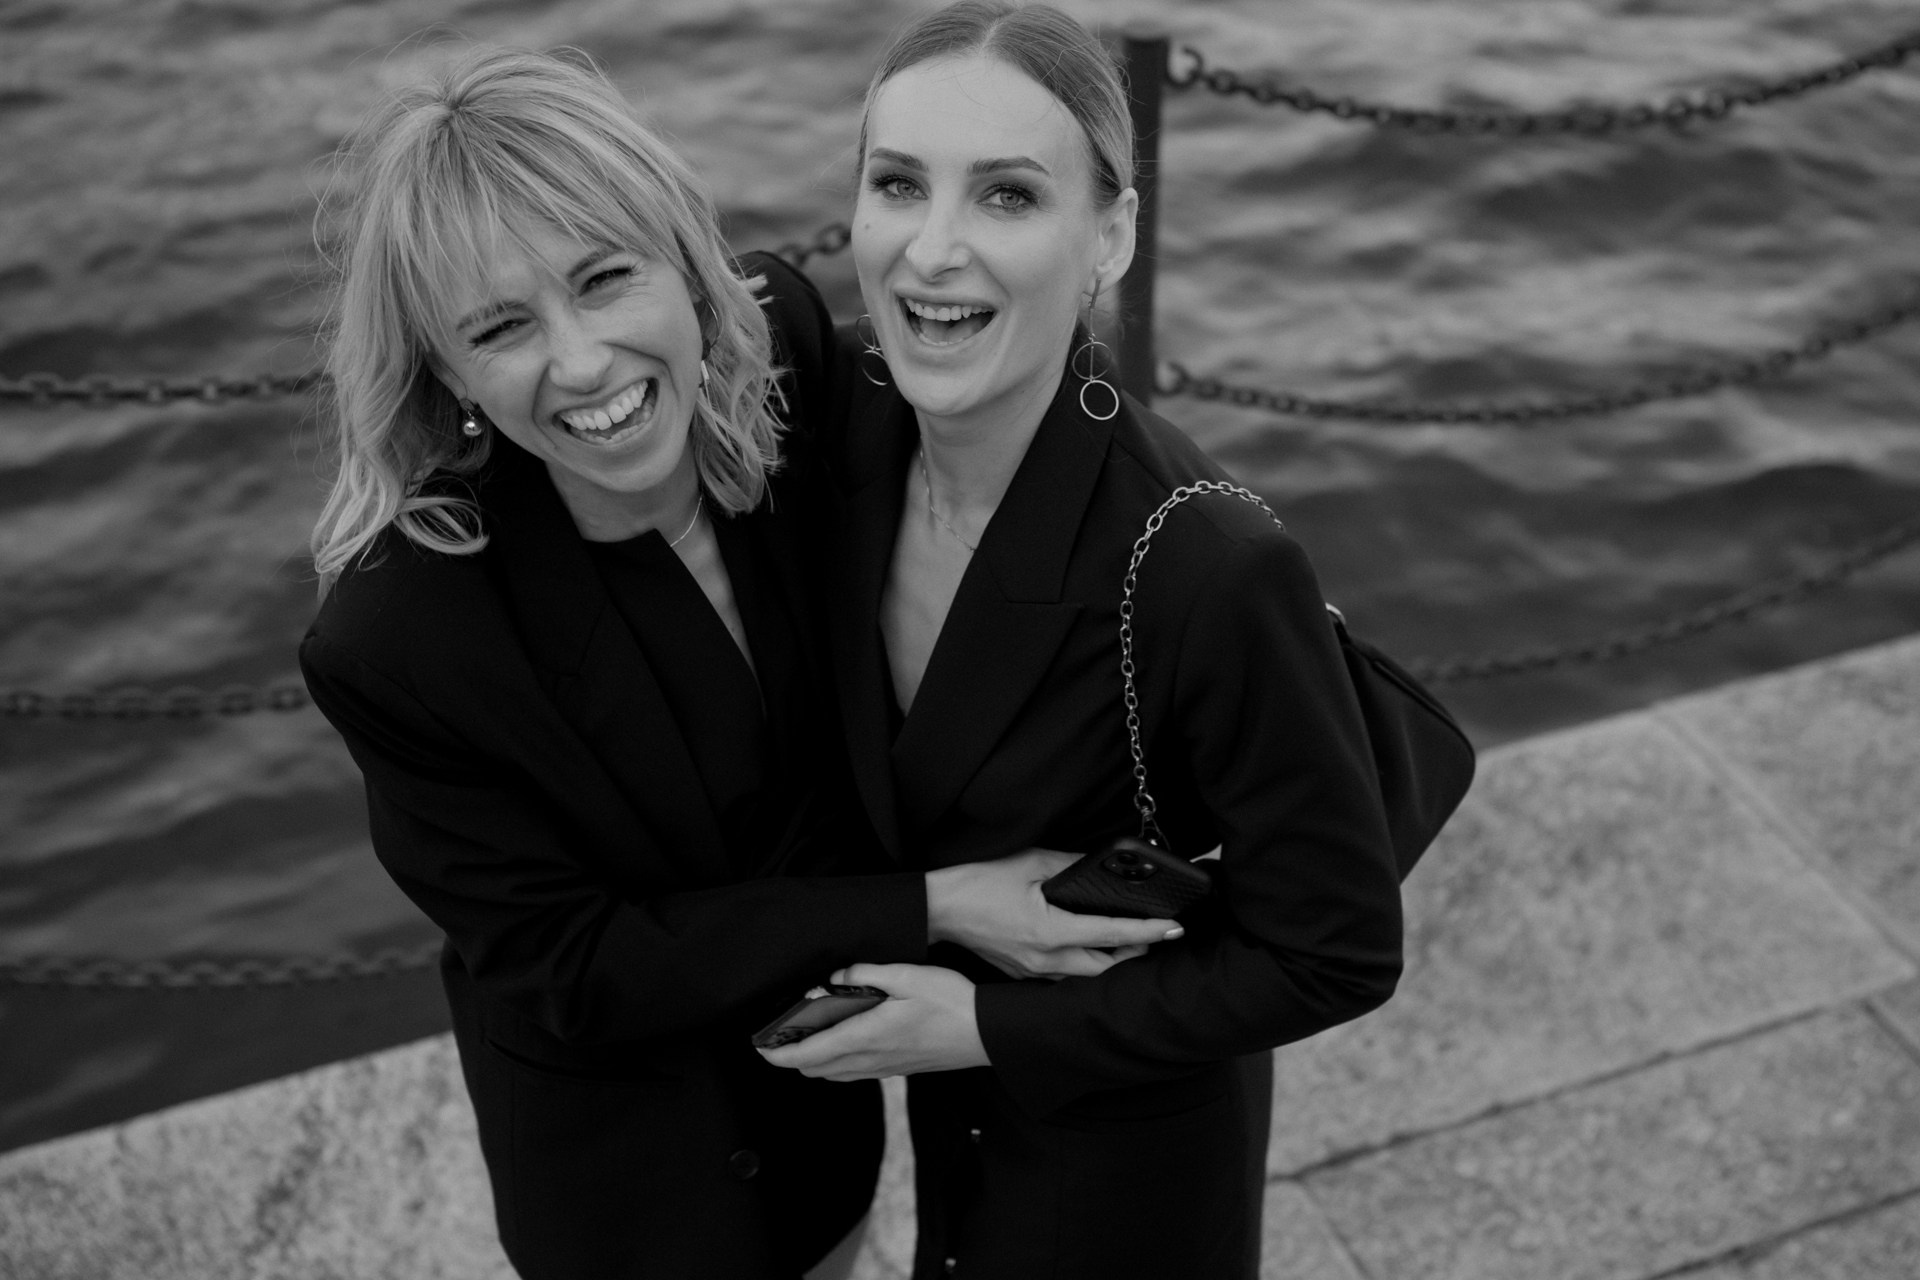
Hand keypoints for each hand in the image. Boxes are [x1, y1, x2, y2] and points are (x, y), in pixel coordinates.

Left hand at [756, 964, 988, 1080]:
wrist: (985, 1033)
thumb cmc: (950, 1003)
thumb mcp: (907, 975)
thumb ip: (866, 973)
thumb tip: (836, 976)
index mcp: (866, 1037)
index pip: (809, 1054)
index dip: (778, 1054)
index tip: (760, 1046)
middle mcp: (870, 1060)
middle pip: (815, 1070)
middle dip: (791, 1056)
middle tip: (779, 1033)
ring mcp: (883, 1069)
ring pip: (833, 1075)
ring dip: (813, 1060)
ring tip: (805, 1035)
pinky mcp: (896, 1069)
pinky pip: (853, 1073)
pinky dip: (835, 1062)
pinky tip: (841, 1039)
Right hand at [926, 849, 1180, 979]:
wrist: (939, 909)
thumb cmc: (979, 883)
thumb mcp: (1029, 863)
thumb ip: (1069, 865)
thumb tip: (1098, 866)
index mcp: (1050, 931)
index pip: (1112, 935)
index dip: (1149, 931)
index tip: (1175, 927)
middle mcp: (1046, 959)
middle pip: (1107, 970)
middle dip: (1133, 954)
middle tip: (1151, 933)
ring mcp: (1034, 971)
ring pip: (1086, 977)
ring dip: (1109, 962)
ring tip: (1125, 939)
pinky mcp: (1024, 972)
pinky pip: (1065, 976)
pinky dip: (1084, 963)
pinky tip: (1087, 944)